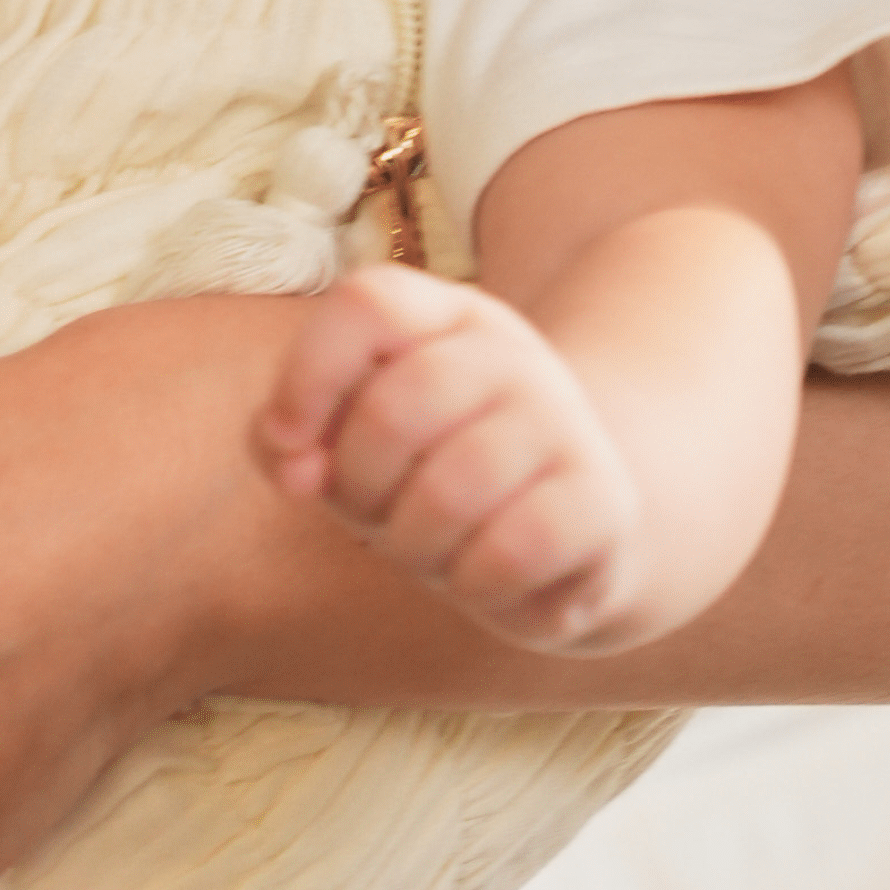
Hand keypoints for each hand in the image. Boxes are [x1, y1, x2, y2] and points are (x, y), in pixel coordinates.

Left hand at [253, 264, 648, 652]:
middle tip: (377, 515)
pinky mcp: (603, 500)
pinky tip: (486, 579)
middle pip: (396, 409)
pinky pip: (512, 552)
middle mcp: (512, 354)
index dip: (308, 376)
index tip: (290, 439)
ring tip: (434, 551)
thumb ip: (286, 437)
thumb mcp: (350, 446)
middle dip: (360, 486)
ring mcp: (566, 422)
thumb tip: (295, 466)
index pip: (369, 304)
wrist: (569, 529)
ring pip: (452, 490)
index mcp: (445, 318)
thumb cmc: (429, 479)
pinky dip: (476, 584)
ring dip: (416, 547)